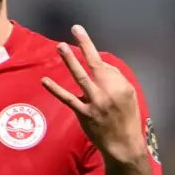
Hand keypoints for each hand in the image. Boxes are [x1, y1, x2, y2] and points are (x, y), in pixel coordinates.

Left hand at [41, 25, 145, 162]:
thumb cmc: (127, 118)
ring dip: (70, 61)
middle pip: (95, 64)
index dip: (91, 50)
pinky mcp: (83, 113)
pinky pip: (68, 99)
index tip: (80, 33)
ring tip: (61, 46)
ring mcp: (94, 102)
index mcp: (120, 86)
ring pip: (81, 77)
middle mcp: (108, 92)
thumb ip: (116, 79)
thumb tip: (100, 65)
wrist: (123, 145)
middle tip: (76, 29)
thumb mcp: (129, 96)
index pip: (104, 65)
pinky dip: (56, 89)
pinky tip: (45, 80)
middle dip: (85, 45)